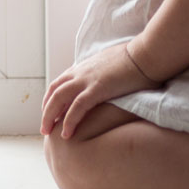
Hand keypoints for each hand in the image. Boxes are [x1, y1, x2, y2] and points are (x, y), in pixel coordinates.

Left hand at [41, 42, 160, 138]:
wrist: (145, 55)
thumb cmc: (133, 61)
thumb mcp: (109, 66)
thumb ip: (100, 75)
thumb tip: (101, 84)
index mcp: (83, 67)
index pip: (59, 83)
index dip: (50, 99)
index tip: (49, 113)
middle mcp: (81, 72)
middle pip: (54, 91)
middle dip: (46, 110)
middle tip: (44, 128)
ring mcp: (87, 80)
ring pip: (59, 98)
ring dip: (50, 116)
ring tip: (48, 132)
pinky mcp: (98, 88)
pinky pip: (77, 107)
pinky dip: (69, 120)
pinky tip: (66, 134)